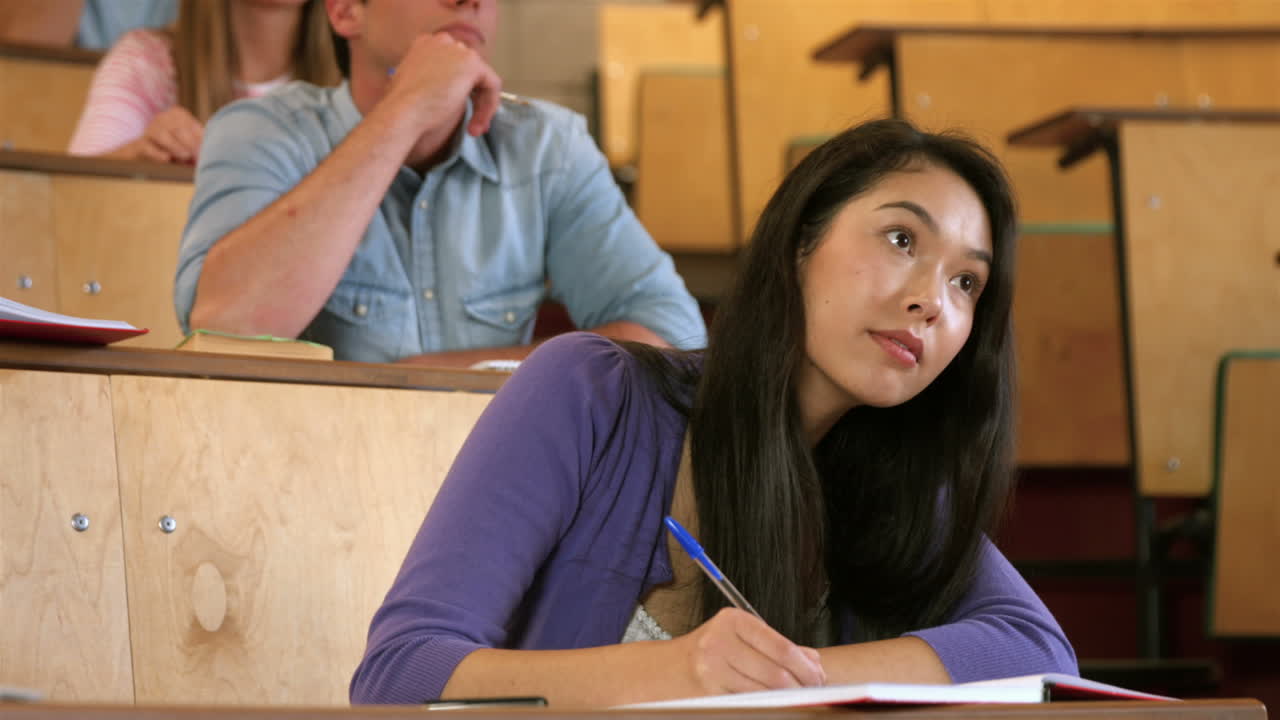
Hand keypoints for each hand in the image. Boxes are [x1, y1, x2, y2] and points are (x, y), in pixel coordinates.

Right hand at [132, 106, 203, 163]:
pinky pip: (147, 147)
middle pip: (177, 129)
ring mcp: (149, 130)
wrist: (147, 152)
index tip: (207, 150)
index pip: (190, 124)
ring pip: (161, 134)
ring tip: (185, 156)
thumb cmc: (176, 147)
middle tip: (198, 156)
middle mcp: (162, 118)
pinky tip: (167, 158)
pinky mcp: (140, 144)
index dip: (200, 138)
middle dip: (190, 143)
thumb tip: (211, 150)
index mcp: (177, 114)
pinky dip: (157, 153)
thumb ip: (199, 142)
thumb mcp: (190, 142)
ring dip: (175, 146)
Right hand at [383, 31, 502, 137]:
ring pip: (482, 79)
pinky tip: (478, 124)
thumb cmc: (400, 107)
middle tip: (472, 123)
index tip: (457, 110)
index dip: (459, 89)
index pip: (452, 64)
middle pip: (469, 70)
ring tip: (474, 129)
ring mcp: (457, 51)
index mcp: (424, 45)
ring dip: (482, 106)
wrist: (402, 112)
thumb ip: (428, 82)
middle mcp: (441, 42)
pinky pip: (492, 85)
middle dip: (474, 98)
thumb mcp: (410, 86)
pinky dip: (489, 105)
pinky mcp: (472, 64)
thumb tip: (446, 94)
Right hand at [672, 608, 826, 694]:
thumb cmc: (710, 650)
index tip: (818, 677)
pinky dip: (766, 705)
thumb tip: (813, 661)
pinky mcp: (708, 694)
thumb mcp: (740, 636)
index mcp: (733, 621)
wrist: (668, 669)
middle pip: (775, 674)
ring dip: (786, 699)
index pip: (781, 647)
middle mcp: (719, 642)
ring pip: (764, 693)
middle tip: (812, 692)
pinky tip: (774, 703)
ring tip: (797, 698)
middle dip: (801, 687)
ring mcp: (712, 670)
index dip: (805, 667)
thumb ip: (776, 646)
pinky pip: (748, 702)